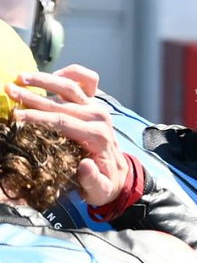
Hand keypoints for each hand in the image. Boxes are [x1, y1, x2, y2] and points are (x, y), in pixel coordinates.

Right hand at [8, 66, 126, 205]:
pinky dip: (72, 72)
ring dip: (43, 79)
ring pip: (69, 86)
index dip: (38, 117)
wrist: (119, 174)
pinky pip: (87, 80)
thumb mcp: (99, 190)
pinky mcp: (95, 103)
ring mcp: (97, 108)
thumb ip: (92, 180)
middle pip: (60, 103)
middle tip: (8, 91)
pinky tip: (52, 72)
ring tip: (19, 77)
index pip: (63, 122)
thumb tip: (84, 166)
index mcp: (97, 137)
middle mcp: (98, 118)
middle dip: (31, 97)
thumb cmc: (104, 183)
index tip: (16, 115)